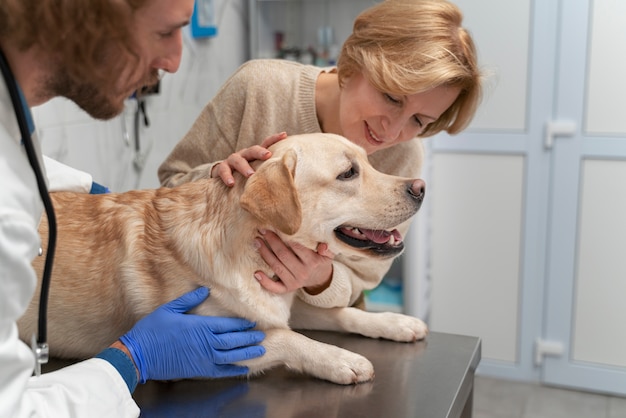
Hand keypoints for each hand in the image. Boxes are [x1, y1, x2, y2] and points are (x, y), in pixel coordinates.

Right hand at [119, 287, 264, 382]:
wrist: (139, 354)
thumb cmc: (153, 329)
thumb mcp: (170, 309)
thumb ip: (190, 300)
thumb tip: (205, 289)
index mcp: (200, 326)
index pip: (227, 325)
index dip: (242, 324)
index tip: (253, 323)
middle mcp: (205, 343)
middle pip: (233, 341)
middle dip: (249, 338)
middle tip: (263, 336)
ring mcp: (203, 358)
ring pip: (231, 356)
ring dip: (246, 353)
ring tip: (260, 351)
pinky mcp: (198, 370)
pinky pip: (219, 371)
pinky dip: (232, 370)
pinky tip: (242, 369)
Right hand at [212, 132, 286, 185]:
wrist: (223, 176)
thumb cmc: (245, 175)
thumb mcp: (256, 170)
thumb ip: (267, 171)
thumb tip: (288, 177)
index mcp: (254, 154)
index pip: (265, 144)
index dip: (274, 138)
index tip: (285, 135)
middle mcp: (244, 154)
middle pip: (252, 150)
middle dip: (260, 152)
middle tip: (268, 155)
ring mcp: (232, 160)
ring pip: (238, 160)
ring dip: (244, 167)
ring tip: (251, 175)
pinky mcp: (222, 168)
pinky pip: (224, 170)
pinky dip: (227, 176)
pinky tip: (231, 183)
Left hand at [253, 229, 334, 294]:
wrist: (320, 279)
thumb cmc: (321, 261)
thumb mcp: (329, 254)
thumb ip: (328, 248)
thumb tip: (323, 246)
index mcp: (312, 262)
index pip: (297, 247)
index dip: (285, 237)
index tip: (275, 227)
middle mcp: (302, 272)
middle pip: (283, 255)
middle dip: (271, 242)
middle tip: (262, 231)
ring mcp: (294, 282)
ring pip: (276, 267)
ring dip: (264, 254)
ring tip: (257, 242)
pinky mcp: (288, 288)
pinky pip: (275, 287)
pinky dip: (265, 282)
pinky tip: (256, 273)